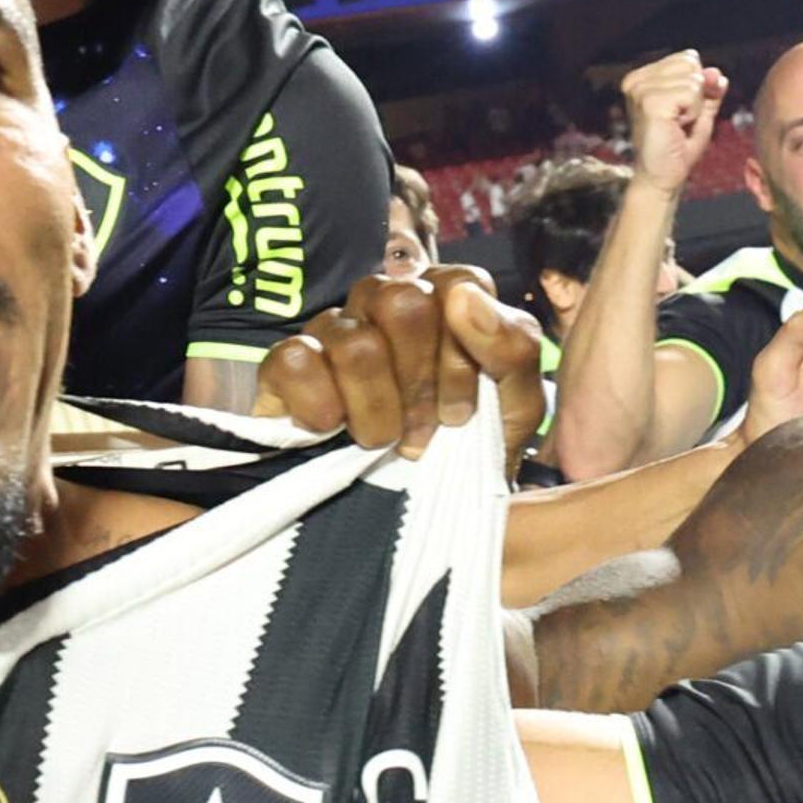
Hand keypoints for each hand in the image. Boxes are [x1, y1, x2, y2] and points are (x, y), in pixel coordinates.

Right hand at [261, 267, 547, 460]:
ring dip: (376, 409)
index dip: (461, 353)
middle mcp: (384, 303)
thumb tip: (464, 299)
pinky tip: (331, 431)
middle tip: (423, 433)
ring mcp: (332, 331)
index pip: (457, 285)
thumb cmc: (471, 452)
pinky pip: (294, 361)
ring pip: (353, 342)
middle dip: (419, 381)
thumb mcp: (517, 409)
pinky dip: (318, 406)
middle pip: (401, 300)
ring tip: (383, 443)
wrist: (416, 517)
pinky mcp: (285, 367)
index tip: (461, 412)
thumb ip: (514, 347)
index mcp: (444, 300)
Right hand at [616, 50, 726, 195]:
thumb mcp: (699, 112)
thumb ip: (709, 90)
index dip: (698, 84)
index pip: (688, 58)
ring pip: (694, 79)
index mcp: (643, 77)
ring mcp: (641, 90)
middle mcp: (636, 80)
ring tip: (676, 126)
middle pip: (690, 63)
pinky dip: (693, 113)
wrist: (663, 178)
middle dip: (696, 94)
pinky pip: (691, 93)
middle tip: (680, 121)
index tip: (683, 111)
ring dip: (694, 107)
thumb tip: (717, 73)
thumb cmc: (678, 147)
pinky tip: (676, 127)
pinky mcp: (649, 102)